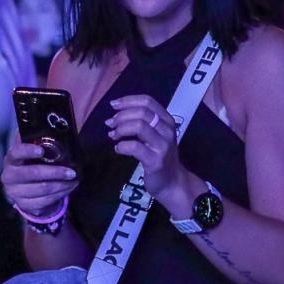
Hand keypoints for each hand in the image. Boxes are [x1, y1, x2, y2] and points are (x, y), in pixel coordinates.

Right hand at [1, 141, 77, 220]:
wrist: (25, 190)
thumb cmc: (32, 165)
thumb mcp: (33, 153)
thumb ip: (39, 142)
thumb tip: (59, 129)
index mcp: (11, 159)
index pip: (16, 152)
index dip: (28, 151)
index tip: (42, 150)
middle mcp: (9, 176)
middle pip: (32, 173)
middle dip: (55, 172)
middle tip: (71, 172)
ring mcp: (15, 193)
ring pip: (42, 189)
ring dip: (61, 184)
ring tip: (74, 180)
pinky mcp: (24, 205)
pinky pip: (45, 201)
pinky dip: (60, 194)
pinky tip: (68, 188)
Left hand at [106, 94, 197, 210]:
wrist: (172, 182)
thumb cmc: (160, 156)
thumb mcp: (156, 135)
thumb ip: (142, 123)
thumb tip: (115, 114)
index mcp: (167, 121)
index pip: (148, 101)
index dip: (128, 100)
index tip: (114, 105)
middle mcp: (167, 130)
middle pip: (142, 112)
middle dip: (122, 115)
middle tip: (111, 124)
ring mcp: (162, 146)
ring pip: (139, 126)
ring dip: (121, 128)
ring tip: (113, 135)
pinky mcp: (155, 161)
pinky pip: (135, 147)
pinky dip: (122, 146)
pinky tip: (118, 149)